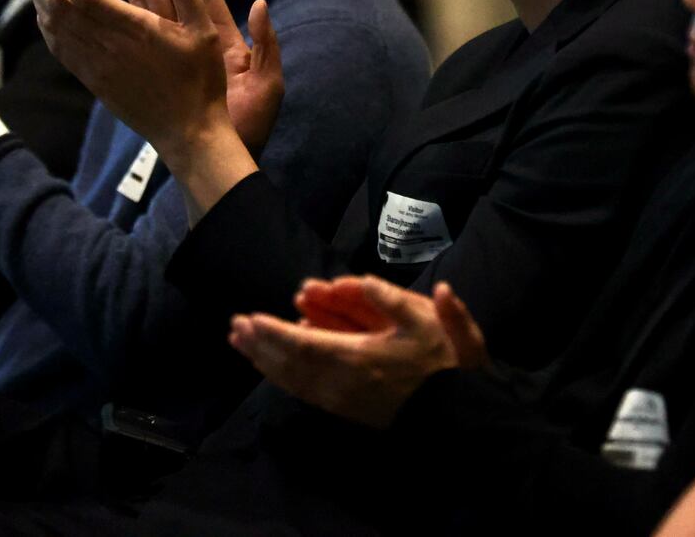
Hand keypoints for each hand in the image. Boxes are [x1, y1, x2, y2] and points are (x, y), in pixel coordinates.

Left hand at [23, 0, 276, 210]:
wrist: (187, 131)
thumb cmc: (201, 79)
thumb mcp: (205, 31)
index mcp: (137, 29)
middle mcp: (111, 47)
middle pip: (61, 12)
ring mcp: (100, 68)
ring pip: (58, 33)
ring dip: (42, 8)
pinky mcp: (97, 84)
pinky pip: (64, 54)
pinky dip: (51, 34)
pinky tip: (48, 23)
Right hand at [126, 0, 284, 152]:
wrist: (226, 158)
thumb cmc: (251, 126)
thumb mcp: (267, 84)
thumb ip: (266, 43)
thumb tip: (260, 3)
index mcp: (225, 43)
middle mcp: (199, 43)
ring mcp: (177, 55)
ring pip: (158, 9)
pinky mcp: (162, 70)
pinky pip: (145, 36)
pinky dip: (135, 12)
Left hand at [229, 277, 488, 427]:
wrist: (459, 415)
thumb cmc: (445, 363)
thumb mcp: (427, 323)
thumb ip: (394, 300)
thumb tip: (364, 279)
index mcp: (358, 357)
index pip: (304, 344)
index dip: (274, 332)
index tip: (250, 319)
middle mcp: (342, 382)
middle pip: (290, 364)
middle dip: (261, 345)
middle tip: (235, 326)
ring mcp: (342, 399)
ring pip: (294, 380)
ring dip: (266, 361)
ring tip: (242, 343)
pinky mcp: (346, 409)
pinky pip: (306, 393)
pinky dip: (284, 377)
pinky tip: (272, 366)